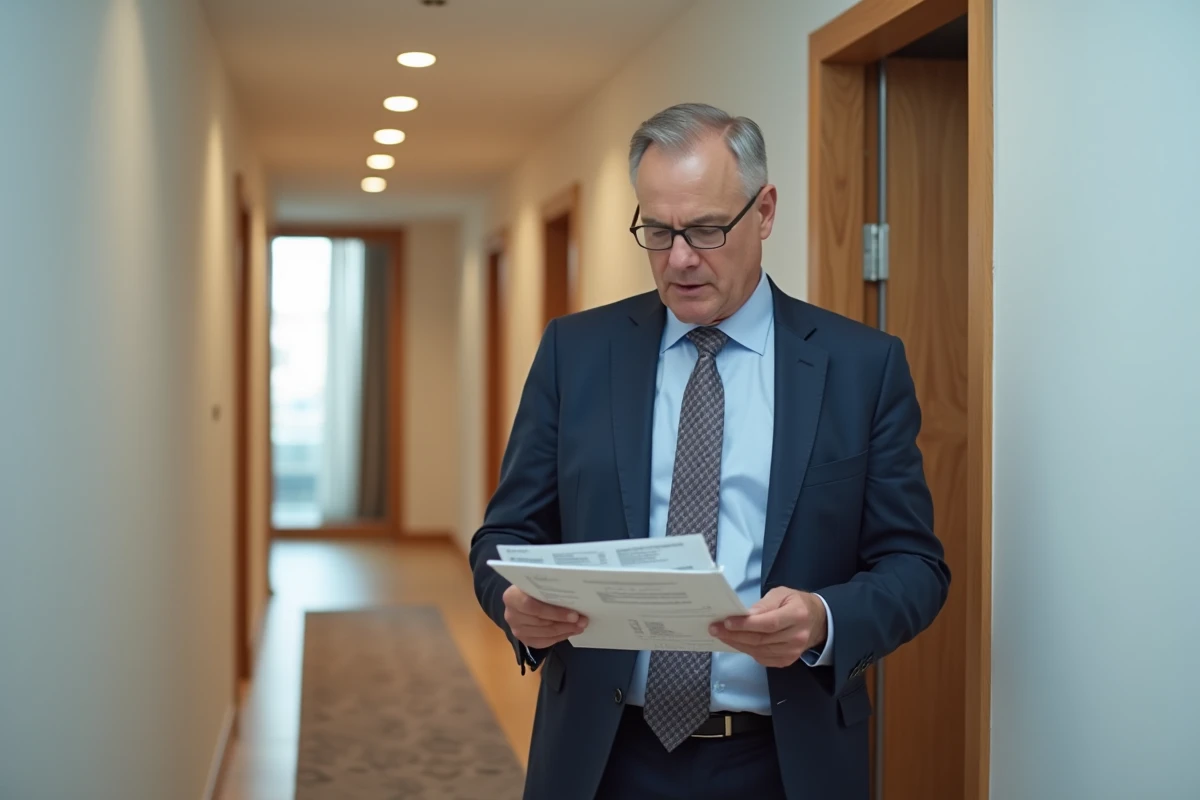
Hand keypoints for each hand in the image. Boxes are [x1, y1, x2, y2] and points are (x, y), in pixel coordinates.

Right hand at [503, 585, 587, 649]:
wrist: (519, 597)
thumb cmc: (532, 587)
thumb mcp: (537, 583)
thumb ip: (550, 588)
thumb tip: (575, 592)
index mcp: (512, 597)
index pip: (532, 606)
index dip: (554, 612)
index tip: (574, 614)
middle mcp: (511, 615)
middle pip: (541, 622)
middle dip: (564, 622)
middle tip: (583, 620)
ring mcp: (516, 629)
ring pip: (544, 634)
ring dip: (565, 631)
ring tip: (580, 626)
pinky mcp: (524, 639)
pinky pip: (544, 642)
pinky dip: (559, 637)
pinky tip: (570, 631)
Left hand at [709, 587, 827, 667]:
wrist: (817, 622)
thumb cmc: (796, 603)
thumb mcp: (782, 594)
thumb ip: (764, 604)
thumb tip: (745, 614)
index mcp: (797, 615)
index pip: (768, 623)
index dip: (746, 624)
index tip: (726, 621)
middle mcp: (796, 637)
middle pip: (761, 639)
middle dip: (734, 635)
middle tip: (715, 628)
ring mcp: (792, 652)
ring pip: (759, 651)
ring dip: (736, 644)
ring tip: (720, 635)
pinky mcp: (787, 661)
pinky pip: (762, 658)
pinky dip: (746, 650)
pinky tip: (735, 642)